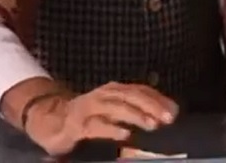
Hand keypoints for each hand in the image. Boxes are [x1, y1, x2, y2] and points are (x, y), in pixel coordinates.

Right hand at [24, 82, 177, 155]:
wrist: (51, 120)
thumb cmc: (88, 116)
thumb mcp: (112, 108)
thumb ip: (135, 108)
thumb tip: (165, 113)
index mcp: (114, 90)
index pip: (140, 90)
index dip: (158, 99)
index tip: (175, 110)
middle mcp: (103, 95)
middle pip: (131, 96)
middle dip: (152, 106)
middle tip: (169, 117)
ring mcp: (89, 108)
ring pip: (116, 108)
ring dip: (136, 115)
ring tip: (152, 124)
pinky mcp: (77, 125)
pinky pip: (96, 126)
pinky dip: (112, 129)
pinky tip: (125, 134)